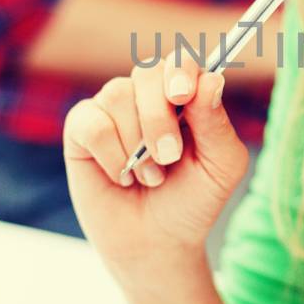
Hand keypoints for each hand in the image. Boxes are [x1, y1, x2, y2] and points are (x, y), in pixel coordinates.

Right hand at [62, 58, 250, 292]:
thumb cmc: (193, 200)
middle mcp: (148, 94)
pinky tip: (121, 176)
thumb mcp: (221, 166)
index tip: (183, 96)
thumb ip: (216, 123)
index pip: (181, 61)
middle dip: (160, 118)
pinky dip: (111, 155)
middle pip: (148, 72)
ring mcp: (113, 109)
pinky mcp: (82, 129)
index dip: (180, 71)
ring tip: (150, 176)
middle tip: (170, 157)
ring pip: (118, 95)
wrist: (158, 243)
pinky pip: (92, 123)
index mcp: (186, 96)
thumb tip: (210, 79)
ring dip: (137, 144)